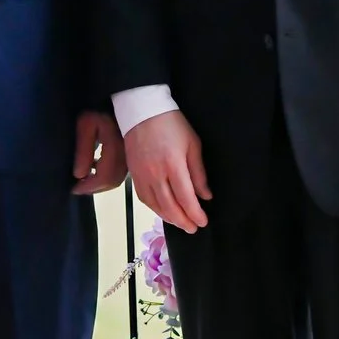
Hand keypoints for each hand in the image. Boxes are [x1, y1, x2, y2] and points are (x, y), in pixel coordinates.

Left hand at [72, 111, 126, 194]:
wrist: (120, 99)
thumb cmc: (100, 108)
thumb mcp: (86, 125)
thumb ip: (83, 150)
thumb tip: (79, 175)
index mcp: (115, 149)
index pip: (104, 177)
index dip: (88, 187)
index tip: (74, 189)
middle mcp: (126, 155)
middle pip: (112, 182)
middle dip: (94, 188)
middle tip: (78, 187)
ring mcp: (130, 155)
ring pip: (117, 178)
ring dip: (100, 182)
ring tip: (84, 179)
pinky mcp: (130, 153)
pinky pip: (119, 171)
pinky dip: (106, 175)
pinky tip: (94, 168)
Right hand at [124, 110, 211, 232]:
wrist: (142, 110)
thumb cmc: (172, 124)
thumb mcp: (192, 144)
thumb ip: (198, 172)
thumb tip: (205, 196)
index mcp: (173, 164)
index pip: (185, 197)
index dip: (195, 213)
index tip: (203, 222)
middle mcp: (156, 173)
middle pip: (170, 206)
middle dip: (183, 220)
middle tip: (193, 228)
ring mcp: (142, 175)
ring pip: (155, 205)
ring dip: (169, 218)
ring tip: (180, 223)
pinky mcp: (133, 174)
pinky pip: (144, 198)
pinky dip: (154, 208)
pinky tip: (163, 211)